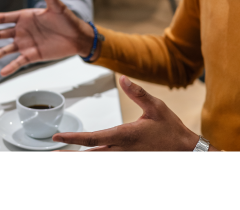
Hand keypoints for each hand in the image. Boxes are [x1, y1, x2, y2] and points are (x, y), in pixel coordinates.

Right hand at [0, 0, 94, 76]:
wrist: (77, 37)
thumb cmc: (67, 20)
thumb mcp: (57, 7)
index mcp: (24, 17)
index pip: (3, 18)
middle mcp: (21, 31)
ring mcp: (25, 44)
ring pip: (5, 50)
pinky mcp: (32, 55)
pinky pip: (18, 62)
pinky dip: (10, 67)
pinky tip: (1, 72)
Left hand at [53, 76, 210, 151]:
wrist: (186, 152)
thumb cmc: (171, 130)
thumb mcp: (156, 107)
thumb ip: (137, 93)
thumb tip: (123, 78)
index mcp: (124, 136)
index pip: (92, 138)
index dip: (72, 139)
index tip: (56, 137)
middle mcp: (121, 151)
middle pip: (89, 155)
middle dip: (70, 154)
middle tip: (53, 151)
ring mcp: (126, 159)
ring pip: (98, 160)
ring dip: (81, 157)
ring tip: (63, 154)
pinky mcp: (130, 161)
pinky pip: (108, 162)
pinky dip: (97, 157)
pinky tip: (89, 154)